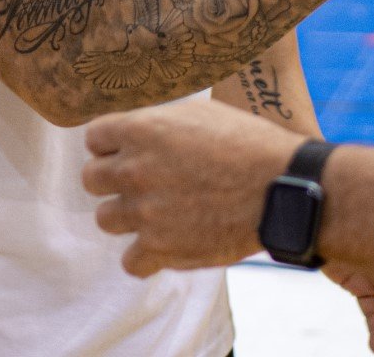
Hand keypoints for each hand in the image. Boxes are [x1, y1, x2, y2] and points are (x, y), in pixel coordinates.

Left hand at [84, 101, 299, 275]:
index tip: (128, 150)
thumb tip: (141, 131)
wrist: (282, 188)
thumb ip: (161, 123)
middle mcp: (135, 170)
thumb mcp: (202, 113)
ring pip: (105, 219)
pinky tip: (165, 243)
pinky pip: (130, 261)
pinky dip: (145, 256)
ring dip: (127, 216)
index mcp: (143, 130)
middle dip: (113, 179)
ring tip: (156, 213)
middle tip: (142, 182)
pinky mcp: (161, 249)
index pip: (94, 137)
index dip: (111, 144)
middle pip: (91, 179)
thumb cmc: (250, 144)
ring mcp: (145, 213)